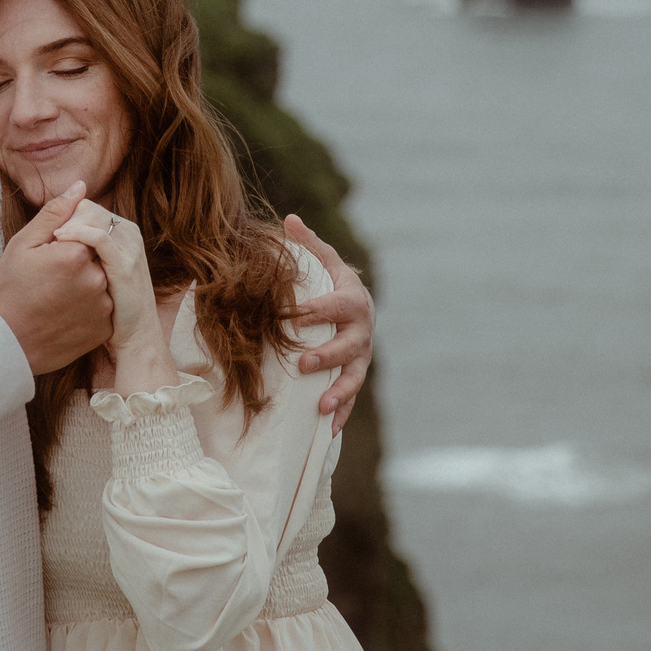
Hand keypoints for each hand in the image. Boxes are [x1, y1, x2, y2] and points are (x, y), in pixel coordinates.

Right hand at [0, 181, 112, 374]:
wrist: (6, 343)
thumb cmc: (9, 290)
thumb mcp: (23, 244)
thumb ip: (55, 212)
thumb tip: (80, 187)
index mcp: (77, 252)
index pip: (88, 231)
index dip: (68, 241)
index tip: (52, 258)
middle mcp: (96, 278)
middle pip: (98, 255)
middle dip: (80, 261)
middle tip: (53, 279)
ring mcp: (103, 305)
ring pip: (104, 281)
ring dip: (88, 283)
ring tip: (58, 296)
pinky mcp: (104, 328)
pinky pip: (105, 306)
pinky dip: (91, 306)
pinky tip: (66, 311)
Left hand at [49, 203, 156, 353]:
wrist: (135, 338)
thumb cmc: (112, 305)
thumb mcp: (97, 270)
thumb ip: (86, 243)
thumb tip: (74, 213)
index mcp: (120, 231)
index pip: (86, 208)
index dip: (63, 218)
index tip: (44, 240)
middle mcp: (127, 234)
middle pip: (89, 209)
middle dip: (64, 220)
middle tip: (44, 241)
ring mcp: (128, 248)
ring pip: (94, 218)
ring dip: (68, 225)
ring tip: (48, 242)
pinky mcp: (124, 264)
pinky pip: (98, 238)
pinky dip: (77, 234)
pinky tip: (58, 242)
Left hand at [284, 214, 373, 433]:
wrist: (358, 308)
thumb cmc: (333, 283)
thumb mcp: (324, 262)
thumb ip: (308, 244)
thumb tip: (288, 218)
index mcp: (352, 301)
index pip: (334, 305)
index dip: (315, 310)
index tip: (292, 316)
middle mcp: (361, 331)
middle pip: (348, 346)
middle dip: (328, 356)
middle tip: (305, 364)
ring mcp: (361, 357)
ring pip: (354, 377)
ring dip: (340, 393)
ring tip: (321, 406)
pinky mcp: (355, 376)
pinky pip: (352, 399)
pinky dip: (341, 415)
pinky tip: (327, 431)